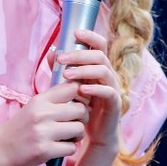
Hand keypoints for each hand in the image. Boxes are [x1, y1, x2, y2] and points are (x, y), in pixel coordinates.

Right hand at [0, 83, 87, 165]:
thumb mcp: (34, 107)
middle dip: (82, 118)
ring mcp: (44, 132)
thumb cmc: (20, 127)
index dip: (80, 96)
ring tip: (66, 137)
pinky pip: (71, 148)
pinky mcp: (45, 150)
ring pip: (79, 129)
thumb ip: (54, 100)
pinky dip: (68, 149)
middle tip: (73, 124)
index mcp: (40, 100)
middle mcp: (42, 113)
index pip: (72, 88)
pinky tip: (58, 148)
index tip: (76, 105)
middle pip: (80, 109)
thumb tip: (82, 95)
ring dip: (76, 135)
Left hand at [55, 29, 121, 156]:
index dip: (90, 36)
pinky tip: (82, 90)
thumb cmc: (82, 106)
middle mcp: (108, 74)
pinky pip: (108, 92)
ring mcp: (113, 88)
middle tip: (61, 59)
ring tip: (67, 75)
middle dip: (79, 55)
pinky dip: (95, 89)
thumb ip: (62, 69)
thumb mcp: (70, 85)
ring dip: (84, 70)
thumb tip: (52, 52)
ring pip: (104, 71)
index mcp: (99, 66)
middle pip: (99, 55)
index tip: (75, 33)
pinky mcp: (115, 103)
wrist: (94, 133)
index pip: (100, 45)